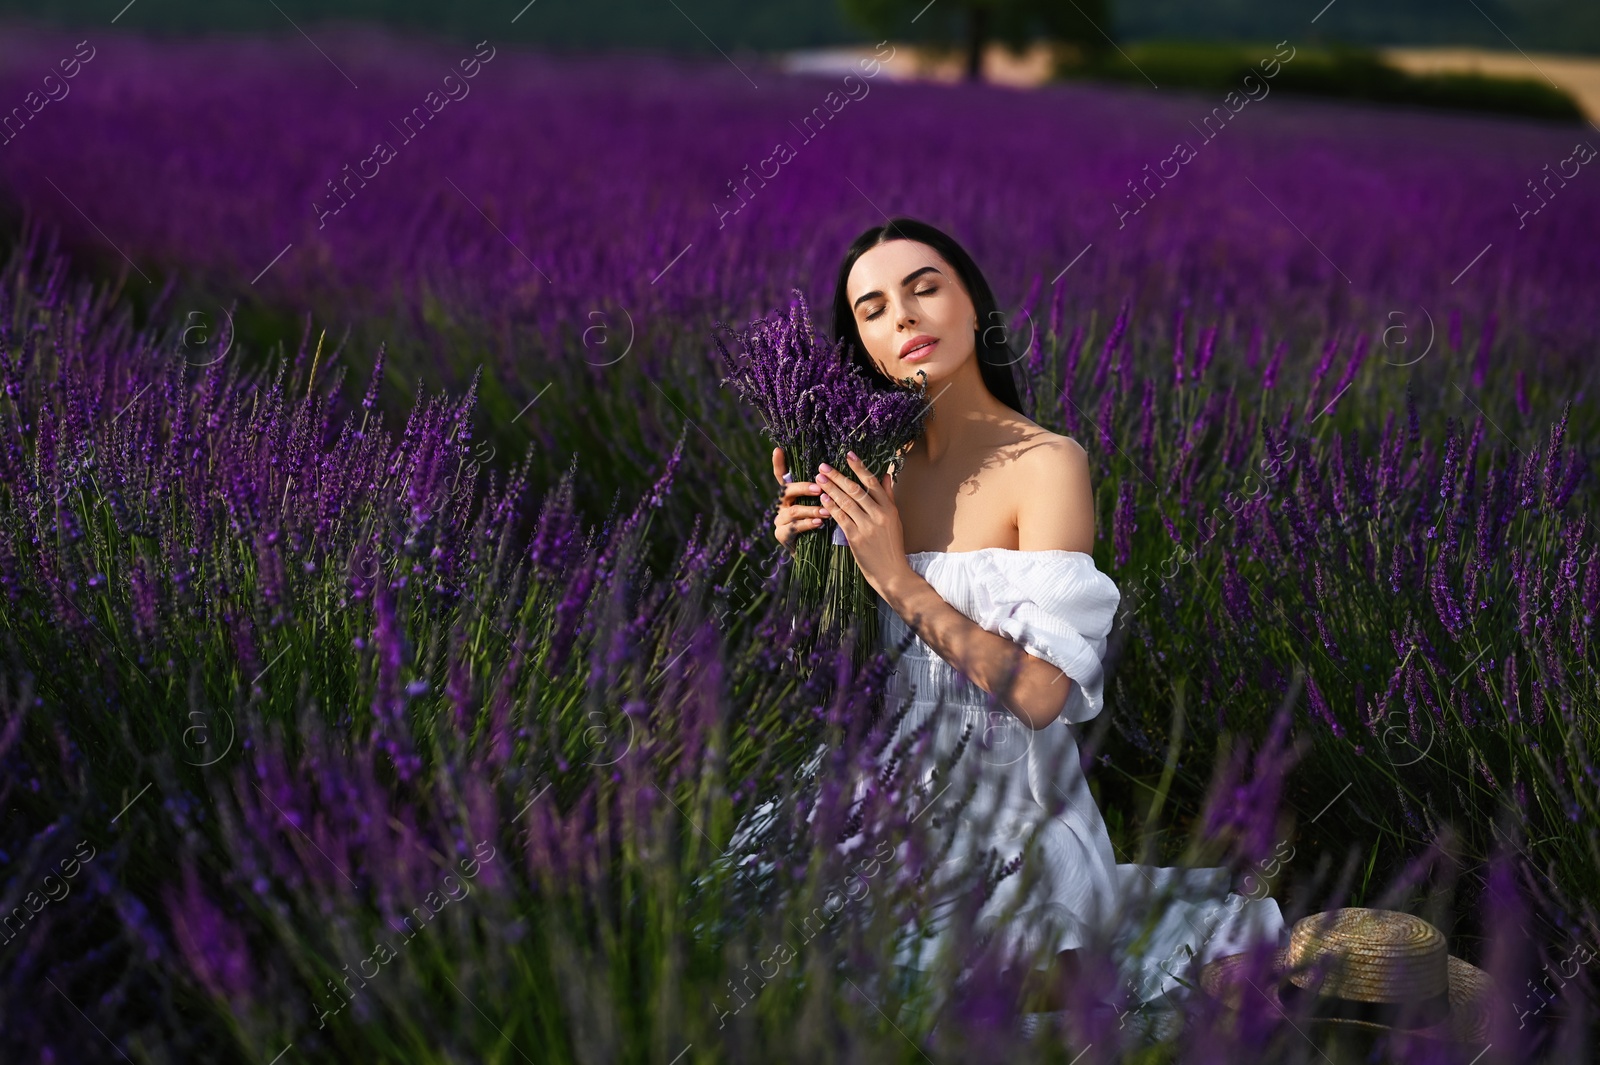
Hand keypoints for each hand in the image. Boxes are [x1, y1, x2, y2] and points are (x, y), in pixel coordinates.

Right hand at [771, 447, 824, 552]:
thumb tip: (841, 474)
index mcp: (793, 495)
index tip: (778, 449)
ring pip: (793, 510)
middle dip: (803, 487)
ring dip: (811, 510)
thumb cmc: (827, 526)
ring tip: (827, 512)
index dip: (779, 464)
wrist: (821, 555)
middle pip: (787, 491)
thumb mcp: (828, 506)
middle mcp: (783, 505)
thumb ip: (830, 492)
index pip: (782, 477)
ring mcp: (780, 520)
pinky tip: (819, 524)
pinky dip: (807, 525)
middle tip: (819, 488)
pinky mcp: (782, 535)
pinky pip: (793, 528)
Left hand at [815, 451, 910, 597]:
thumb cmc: (892, 546)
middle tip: (823, 467)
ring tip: (819, 479)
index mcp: (889, 508)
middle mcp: (879, 515)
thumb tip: (886, 475)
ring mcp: (867, 527)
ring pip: (846, 502)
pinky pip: (840, 518)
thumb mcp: (894, 519)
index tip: (848, 454)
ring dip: (830, 489)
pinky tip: (822, 498)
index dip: (859, 467)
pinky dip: (831, 506)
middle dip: (837, 476)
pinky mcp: (856, 538)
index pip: (872, 482)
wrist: (892, 573)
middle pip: (855, 490)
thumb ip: (888, 497)